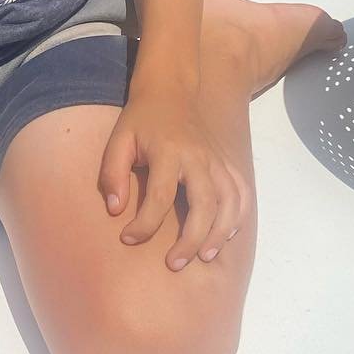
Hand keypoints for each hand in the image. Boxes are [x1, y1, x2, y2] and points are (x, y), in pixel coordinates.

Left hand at [98, 84, 248, 271]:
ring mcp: (216, 160)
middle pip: (203, 204)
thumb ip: (112, 173)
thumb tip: (115, 210)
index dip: (143, 224)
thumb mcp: (119, 139)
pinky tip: (226, 235)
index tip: (128, 238)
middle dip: (191, 239)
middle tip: (174, 264)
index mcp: (168, 152)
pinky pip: (241, 193)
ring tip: (205, 256)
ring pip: (229, 202)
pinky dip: (239, 216)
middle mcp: (198, 158)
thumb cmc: (142, 119)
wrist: (172, 89)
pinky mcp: (225, 162)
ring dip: (221, 233)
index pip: (159, 197)